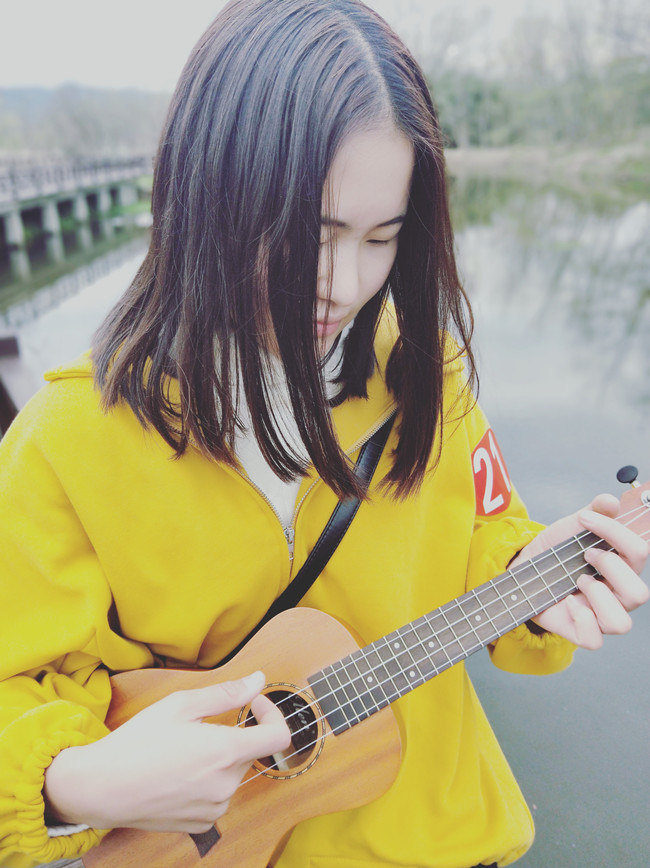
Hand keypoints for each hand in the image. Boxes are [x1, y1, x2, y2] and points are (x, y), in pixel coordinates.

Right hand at [44, 670, 290, 832]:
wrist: (102, 788)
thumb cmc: (138, 742)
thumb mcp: (182, 704)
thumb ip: (227, 693)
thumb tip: (259, 680)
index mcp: (227, 751)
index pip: (279, 737)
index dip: (272, 714)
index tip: (254, 703)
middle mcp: (227, 784)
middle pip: (250, 752)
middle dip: (235, 733)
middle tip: (200, 725)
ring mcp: (214, 808)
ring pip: (232, 774)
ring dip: (219, 759)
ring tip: (183, 751)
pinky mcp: (201, 824)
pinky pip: (217, 797)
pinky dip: (207, 782)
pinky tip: (179, 774)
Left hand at [513, 494, 648, 648]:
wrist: (525, 566)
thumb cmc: (557, 549)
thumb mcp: (573, 526)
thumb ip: (595, 511)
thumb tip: (610, 501)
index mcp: (623, 567)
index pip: (639, 551)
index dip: (614, 532)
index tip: (584, 519)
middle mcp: (617, 595)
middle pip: (639, 594)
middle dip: (610, 568)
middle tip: (585, 554)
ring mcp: (599, 615)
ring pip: (621, 624)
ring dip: (597, 596)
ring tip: (578, 580)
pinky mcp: (579, 630)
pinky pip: (593, 640)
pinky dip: (580, 619)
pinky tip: (567, 600)